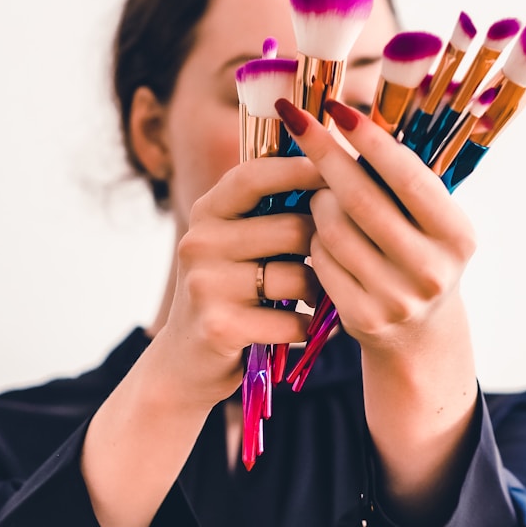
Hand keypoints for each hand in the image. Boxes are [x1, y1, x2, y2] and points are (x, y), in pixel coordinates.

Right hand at [164, 155, 323, 407]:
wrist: (187, 360)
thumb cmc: (231, 289)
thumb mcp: (237, 241)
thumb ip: (272, 207)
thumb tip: (338, 166)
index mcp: (208, 211)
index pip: (256, 175)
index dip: (301, 169)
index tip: (339, 173)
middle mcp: (200, 242)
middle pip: (293, 228)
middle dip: (325, 246)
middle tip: (333, 260)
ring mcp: (206, 285)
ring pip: (298, 276)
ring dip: (317, 291)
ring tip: (313, 296)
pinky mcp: (219, 327)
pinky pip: (291, 319)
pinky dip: (305, 325)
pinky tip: (298, 325)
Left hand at [275, 99, 475, 353]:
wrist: (419, 332)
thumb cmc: (418, 251)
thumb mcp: (430, 219)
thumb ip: (401, 179)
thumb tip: (349, 117)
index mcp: (457, 234)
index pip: (406, 176)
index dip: (368, 139)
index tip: (336, 107)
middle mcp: (431, 269)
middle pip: (360, 199)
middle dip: (325, 155)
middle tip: (301, 124)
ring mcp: (396, 298)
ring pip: (332, 228)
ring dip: (318, 201)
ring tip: (325, 196)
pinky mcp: (363, 318)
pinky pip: (320, 260)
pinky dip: (315, 240)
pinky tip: (324, 237)